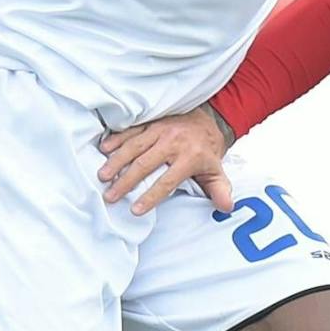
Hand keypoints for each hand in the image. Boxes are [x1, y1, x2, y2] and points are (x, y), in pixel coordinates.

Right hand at [98, 105, 234, 216]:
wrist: (208, 120)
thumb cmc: (207, 151)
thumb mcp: (217, 171)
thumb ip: (220, 191)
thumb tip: (227, 208)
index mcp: (190, 158)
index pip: (167, 181)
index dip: (151, 196)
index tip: (136, 210)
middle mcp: (173, 143)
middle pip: (145, 164)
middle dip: (126, 181)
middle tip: (110, 196)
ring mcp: (161, 130)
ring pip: (134, 146)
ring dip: (116, 161)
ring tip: (102, 176)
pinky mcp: (152, 122)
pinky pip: (131, 130)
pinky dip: (116, 139)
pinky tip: (103, 149)